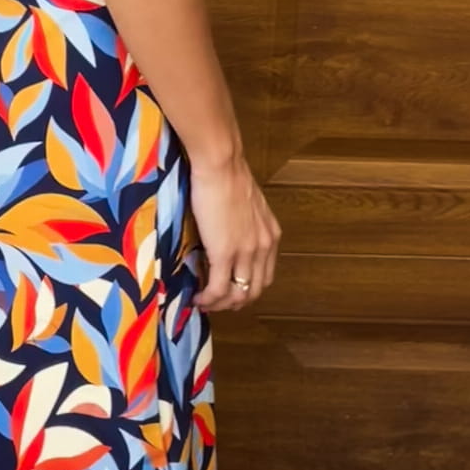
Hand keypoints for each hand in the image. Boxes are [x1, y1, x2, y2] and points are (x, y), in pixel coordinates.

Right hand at [187, 154, 281, 312]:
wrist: (221, 164)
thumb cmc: (229, 175)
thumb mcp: (247, 204)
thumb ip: (245, 222)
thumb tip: (229, 230)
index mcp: (271, 236)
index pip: (264, 275)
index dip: (248, 289)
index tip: (230, 290)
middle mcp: (263, 248)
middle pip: (254, 290)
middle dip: (235, 302)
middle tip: (216, 303)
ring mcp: (245, 253)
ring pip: (238, 295)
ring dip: (221, 304)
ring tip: (205, 302)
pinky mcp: (224, 254)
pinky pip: (218, 288)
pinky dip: (208, 299)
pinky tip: (198, 298)